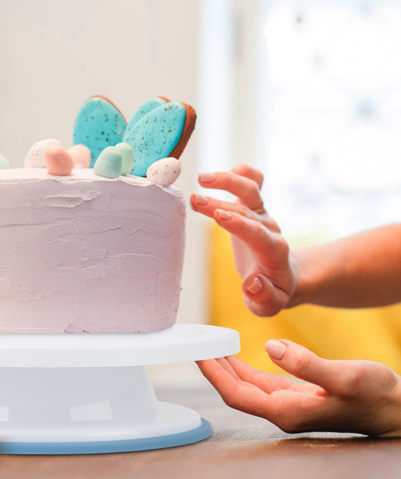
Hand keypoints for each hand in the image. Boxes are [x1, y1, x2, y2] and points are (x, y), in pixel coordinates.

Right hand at [190, 163, 296, 315]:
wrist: (284, 275)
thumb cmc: (272, 291)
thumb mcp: (269, 305)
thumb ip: (263, 299)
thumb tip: (252, 283)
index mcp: (272, 252)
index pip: (257, 234)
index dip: (239, 224)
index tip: (220, 217)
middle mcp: (268, 228)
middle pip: (246, 209)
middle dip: (221, 202)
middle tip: (194, 200)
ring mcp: (261, 214)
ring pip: (250, 189)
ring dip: (227, 180)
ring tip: (201, 179)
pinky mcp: (253, 206)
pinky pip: (254, 181)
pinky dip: (241, 172)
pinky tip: (217, 176)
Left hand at [197, 339, 400, 436]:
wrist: (395, 409)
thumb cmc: (376, 396)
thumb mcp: (346, 377)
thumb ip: (307, 364)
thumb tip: (271, 347)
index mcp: (287, 411)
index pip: (237, 394)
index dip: (214, 374)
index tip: (198, 354)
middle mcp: (282, 411)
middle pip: (235, 390)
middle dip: (213, 368)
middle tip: (194, 343)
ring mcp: (287, 404)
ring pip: (245, 385)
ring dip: (225, 366)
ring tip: (208, 345)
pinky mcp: (294, 395)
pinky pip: (259, 381)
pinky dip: (243, 366)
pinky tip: (234, 355)